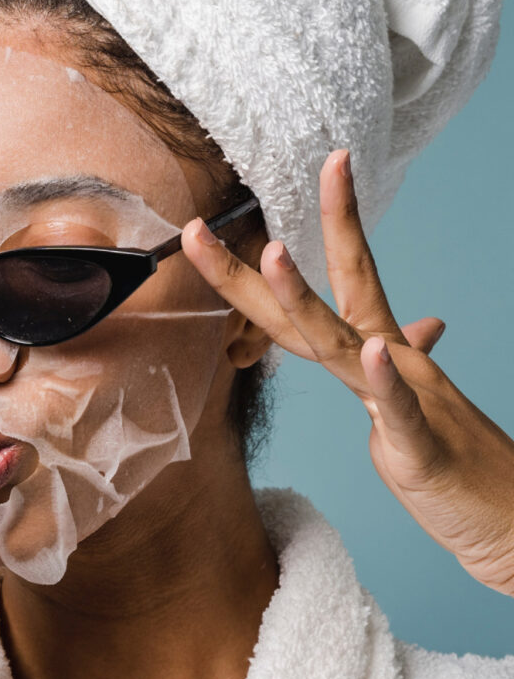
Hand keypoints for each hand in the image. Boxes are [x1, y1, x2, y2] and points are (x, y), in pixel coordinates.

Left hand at [182, 150, 513, 596]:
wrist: (510, 514)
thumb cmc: (456, 459)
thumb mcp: (415, 402)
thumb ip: (393, 369)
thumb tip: (400, 339)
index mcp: (380, 352)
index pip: (348, 274)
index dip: (332, 220)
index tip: (325, 165)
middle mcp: (387, 362)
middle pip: (315, 304)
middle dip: (257, 265)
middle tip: (197, 226)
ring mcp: (406, 400)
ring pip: (341, 346)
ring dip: (303, 301)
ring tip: (273, 253)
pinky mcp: (420, 450)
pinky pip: (399, 412)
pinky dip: (386, 383)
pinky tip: (375, 353)